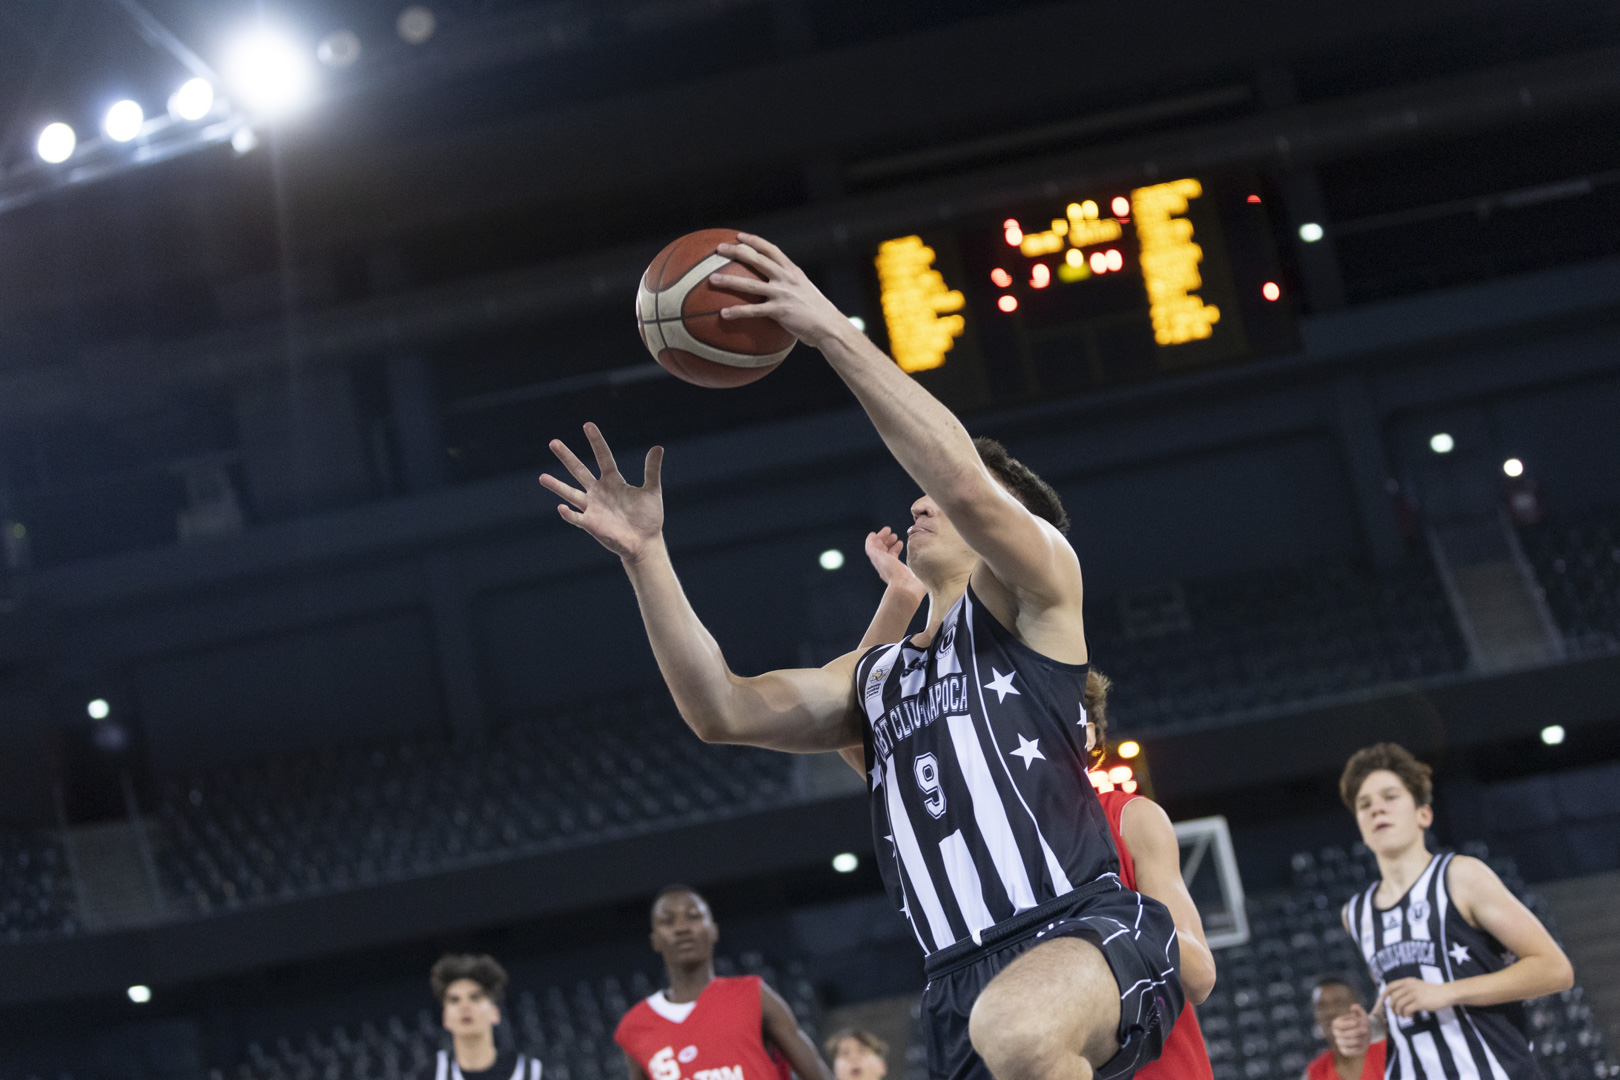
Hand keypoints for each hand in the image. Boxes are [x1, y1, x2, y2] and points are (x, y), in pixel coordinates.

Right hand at [540, 423, 664, 562]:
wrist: (644, 542)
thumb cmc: (648, 517)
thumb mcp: (652, 491)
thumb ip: (652, 470)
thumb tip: (658, 447)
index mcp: (613, 481)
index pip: (603, 457)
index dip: (596, 442)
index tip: (588, 425)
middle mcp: (599, 492)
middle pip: (579, 471)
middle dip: (567, 457)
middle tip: (553, 442)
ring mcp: (593, 508)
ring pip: (570, 493)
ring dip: (556, 486)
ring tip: (542, 477)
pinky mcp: (591, 524)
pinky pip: (576, 518)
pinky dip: (569, 514)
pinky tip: (561, 507)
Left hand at [709, 233, 852, 349]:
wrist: (829, 326)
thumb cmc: (818, 312)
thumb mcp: (805, 291)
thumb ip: (791, 286)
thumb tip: (776, 289)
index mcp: (792, 271)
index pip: (770, 249)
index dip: (753, 241)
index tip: (739, 236)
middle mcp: (786, 278)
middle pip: (756, 259)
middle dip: (736, 251)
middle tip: (719, 249)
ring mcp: (782, 294)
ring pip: (750, 284)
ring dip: (729, 280)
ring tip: (712, 279)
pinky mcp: (780, 311)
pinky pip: (754, 311)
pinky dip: (737, 312)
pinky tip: (723, 314)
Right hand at [865, 527, 925, 599]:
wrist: (905, 589)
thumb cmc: (916, 586)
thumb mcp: (922, 572)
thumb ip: (925, 566)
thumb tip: (933, 562)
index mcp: (896, 572)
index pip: (892, 558)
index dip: (895, 549)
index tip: (900, 542)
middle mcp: (886, 568)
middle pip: (883, 552)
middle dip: (888, 542)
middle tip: (894, 535)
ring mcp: (881, 563)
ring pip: (876, 548)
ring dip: (882, 539)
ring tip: (889, 531)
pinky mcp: (876, 558)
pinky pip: (869, 547)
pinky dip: (871, 540)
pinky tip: (874, 534)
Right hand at [1330, 1005, 1371, 1056]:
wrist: (1364, 1033)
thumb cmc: (1361, 1022)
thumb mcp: (1361, 1014)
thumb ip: (1358, 1009)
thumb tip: (1353, 1007)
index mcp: (1336, 1023)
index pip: (1339, 1024)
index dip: (1347, 1023)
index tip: (1357, 1022)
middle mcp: (1336, 1033)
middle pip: (1344, 1034)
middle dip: (1356, 1032)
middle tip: (1366, 1029)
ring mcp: (1339, 1042)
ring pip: (1347, 1043)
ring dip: (1358, 1039)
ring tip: (1365, 1036)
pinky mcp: (1344, 1051)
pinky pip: (1348, 1051)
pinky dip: (1356, 1048)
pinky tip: (1362, 1043)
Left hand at [1378, 978, 1454, 1018]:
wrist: (1446, 993)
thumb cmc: (1431, 991)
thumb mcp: (1417, 985)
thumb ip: (1406, 989)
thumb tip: (1394, 998)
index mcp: (1407, 981)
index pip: (1390, 986)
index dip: (1384, 994)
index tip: (1382, 1001)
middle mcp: (1409, 986)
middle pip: (1393, 997)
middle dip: (1392, 1007)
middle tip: (1396, 1013)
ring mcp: (1414, 994)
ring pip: (1399, 1005)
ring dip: (1399, 1013)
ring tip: (1404, 1016)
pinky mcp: (1420, 1002)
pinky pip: (1407, 1010)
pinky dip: (1407, 1015)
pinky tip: (1411, 1016)